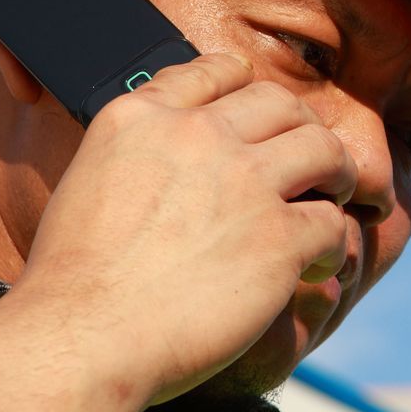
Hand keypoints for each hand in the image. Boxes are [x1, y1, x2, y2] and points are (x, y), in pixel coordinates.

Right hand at [13, 52, 356, 404]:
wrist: (80, 341)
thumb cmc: (74, 284)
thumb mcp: (89, 184)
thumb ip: (140, 156)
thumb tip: (179, 165)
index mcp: (140, 118)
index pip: (215, 70)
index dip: (249, 89)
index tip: (262, 116)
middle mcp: (196, 136)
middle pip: (282, 103)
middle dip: (305, 128)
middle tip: (313, 161)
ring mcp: (243, 182)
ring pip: (323, 149)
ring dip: (336, 173)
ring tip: (332, 198)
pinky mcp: (277, 236)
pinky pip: (331, 222)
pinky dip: (332, 243)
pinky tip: (316, 265)